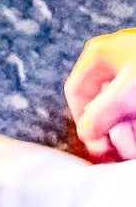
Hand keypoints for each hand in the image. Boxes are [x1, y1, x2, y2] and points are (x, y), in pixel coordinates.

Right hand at [68, 29, 135, 160]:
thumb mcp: (125, 93)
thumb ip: (100, 114)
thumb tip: (86, 132)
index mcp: (100, 56)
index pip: (77, 92)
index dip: (84, 121)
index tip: (97, 145)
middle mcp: (116, 62)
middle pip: (103, 103)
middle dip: (114, 130)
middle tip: (125, 151)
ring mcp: (135, 72)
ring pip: (124, 108)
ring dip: (129, 130)